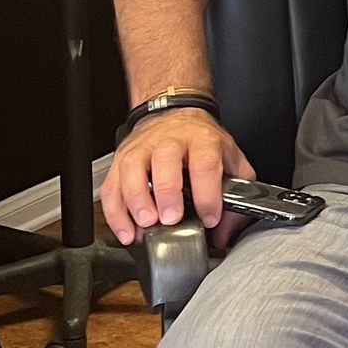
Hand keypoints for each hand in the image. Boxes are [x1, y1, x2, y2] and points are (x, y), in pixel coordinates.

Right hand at [100, 109, 255, 246]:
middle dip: (167, 193)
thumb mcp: (231, 160)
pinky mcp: (122, 158)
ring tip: (145, 225)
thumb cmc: (202, 143)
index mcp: (203, 140)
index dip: (207, 194)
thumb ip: (235, 193)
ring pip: (132, 168)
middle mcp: (171, 140)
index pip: (205, 163)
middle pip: (165, 159)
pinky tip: (126, 230)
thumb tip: (225, 231)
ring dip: (136, 200)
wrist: (176, 115)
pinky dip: (115, 212)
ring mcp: (143, 147)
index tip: (209, 218)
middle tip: (170, 219)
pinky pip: (112, 185)